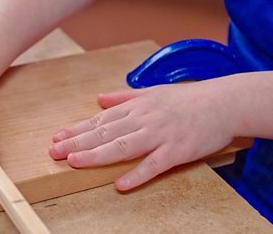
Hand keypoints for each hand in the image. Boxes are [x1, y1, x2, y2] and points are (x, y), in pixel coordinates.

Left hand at [49, 81, 236, 190]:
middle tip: (54, 151)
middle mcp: (143, 120)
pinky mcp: (177, 151)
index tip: (56, 136)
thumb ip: (122, 97)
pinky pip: (154, 165)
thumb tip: (99, 99)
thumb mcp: (150, 92)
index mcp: (135, 108)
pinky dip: (137, 174)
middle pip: (105, 133)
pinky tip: (120, 184)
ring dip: (97, 155)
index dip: (76, 129)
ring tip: (74, 162)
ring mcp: (159, 135)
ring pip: (123, 146)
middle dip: (77, 142)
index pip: (100, 120)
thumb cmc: (185, 99)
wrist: (222, 103)